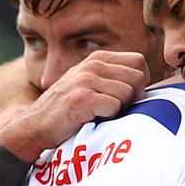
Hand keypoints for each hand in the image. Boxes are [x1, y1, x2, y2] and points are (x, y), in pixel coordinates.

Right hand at [0, 51, 149, 161]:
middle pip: (138, 76)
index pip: (139, 61)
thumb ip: (115, 79)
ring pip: (128, 93)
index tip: (129, 97)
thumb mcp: (91, 85)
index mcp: (97, 59)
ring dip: (120, 109)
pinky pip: (115, 106)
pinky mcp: (82, 98)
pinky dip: (109, 117)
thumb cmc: (69, 110)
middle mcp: (92, 65)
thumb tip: (149, 86)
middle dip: (135, 97)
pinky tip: (93, 119)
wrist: (35, 126)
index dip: (141, 82)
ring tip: (101, 114)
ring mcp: (86, 80)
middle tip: (117, 109)